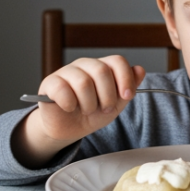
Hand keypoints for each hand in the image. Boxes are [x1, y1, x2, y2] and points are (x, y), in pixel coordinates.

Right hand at [14, 56, 145, 167]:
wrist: (67, 129)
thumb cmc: (91, 114)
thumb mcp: (114, 105)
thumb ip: (127, 89)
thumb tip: (139, 69)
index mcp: (102, 67)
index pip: (117, 61)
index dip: (125, 78)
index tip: (127, 96)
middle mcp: (84, 65)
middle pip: (102, 70)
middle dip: (107, 96)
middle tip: (104, 109)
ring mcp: (66, 72)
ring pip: (83, 82)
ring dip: (88, 104)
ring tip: (86, 110)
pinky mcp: (50, 82)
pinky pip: (62, 89)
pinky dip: (69, 104)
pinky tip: (69, 108)